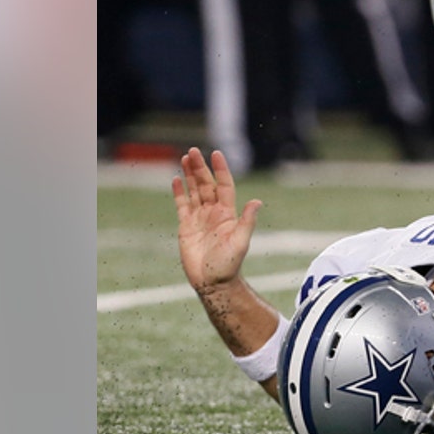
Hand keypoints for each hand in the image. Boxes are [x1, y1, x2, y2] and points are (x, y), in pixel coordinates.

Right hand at [173, 148, 262, 294]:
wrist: (213, 282)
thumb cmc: (229, 264)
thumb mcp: (240, 241)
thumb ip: (247, 221)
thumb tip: (257, 201)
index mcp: (227, 213)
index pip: (223, 185)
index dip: (220, 169)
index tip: (216, 154)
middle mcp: (213, 212)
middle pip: (206, 184)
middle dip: (200, 167)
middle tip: (193, 151)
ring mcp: (199, 218)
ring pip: (194, 191)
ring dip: (190, 175)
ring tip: (185, 158)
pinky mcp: (186, 227)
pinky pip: (182, 205)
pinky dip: (179, 192)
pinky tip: (176, 179)